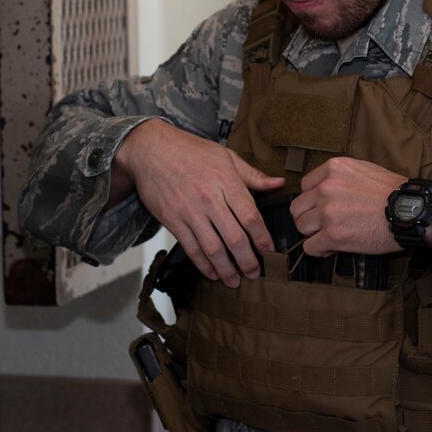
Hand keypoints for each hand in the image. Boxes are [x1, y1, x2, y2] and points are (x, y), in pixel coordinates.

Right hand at [114, 119, 284, 286]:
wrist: (152, 149)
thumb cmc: (190, 150)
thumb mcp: (226, 156)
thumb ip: (253, 175)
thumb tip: (279, 183)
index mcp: (227, 181)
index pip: (251, 216)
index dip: (263, 238)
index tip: (270, 252)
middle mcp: (210, 199)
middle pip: (234, 237)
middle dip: (248, 260)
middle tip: (255, 273)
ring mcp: (190, 211)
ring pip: (213, 248)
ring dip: (226, 268)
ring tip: (235, 281)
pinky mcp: (173, 220)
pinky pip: (191, 248)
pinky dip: (203, 264)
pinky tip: (212, 273)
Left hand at [290, 157, 406, 256]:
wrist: (410, 211)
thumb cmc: (393, 191)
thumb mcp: (364, 170)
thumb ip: (341, 177)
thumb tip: (328, 187)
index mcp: (333, 169)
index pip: (305, 186)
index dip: (313, 199)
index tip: (322, 207)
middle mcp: (326, 188)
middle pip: (298, 207)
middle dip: (308, 217)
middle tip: (323, 224)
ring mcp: (327, 212)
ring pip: (301, 226)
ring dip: (312, 233)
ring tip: (328, 236)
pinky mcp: (333, 235)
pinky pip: (310, 247)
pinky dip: (319, 250)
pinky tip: (331, 248)